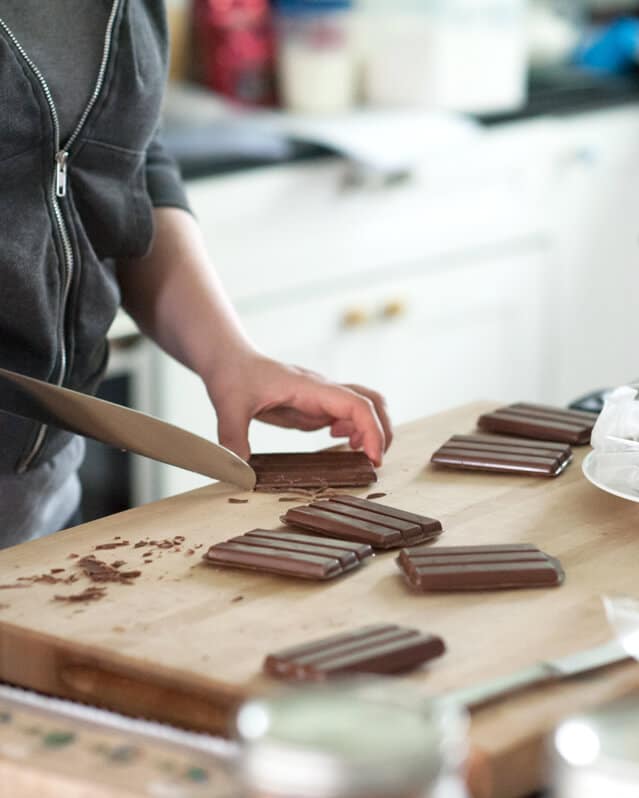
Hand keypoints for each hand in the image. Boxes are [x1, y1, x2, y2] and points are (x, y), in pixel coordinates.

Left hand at [205, 353, 391, 465]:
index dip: (372, 430)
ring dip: (372, 429)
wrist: (230, 359)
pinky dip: (355, 430)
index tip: (372, 458)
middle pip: (373, 401)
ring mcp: (321, 397)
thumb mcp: (228, 406)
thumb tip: (239, 467)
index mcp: (309, 388)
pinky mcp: (315, 406)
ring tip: (359, 455)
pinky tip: (338, 441)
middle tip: (374, 461)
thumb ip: (233, 436)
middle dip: (383, 430)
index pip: (356, 404)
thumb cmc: (233, 375)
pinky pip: (348, 414)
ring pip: (364, 406)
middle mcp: (322, 390)